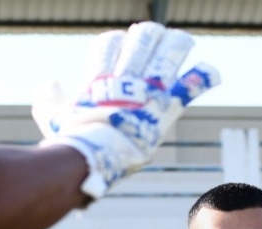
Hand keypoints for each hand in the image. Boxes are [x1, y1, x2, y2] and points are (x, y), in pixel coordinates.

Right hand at [32, 22, 219, 197]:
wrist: (94, 159)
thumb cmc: (73, 142)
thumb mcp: (53, 118)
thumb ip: (49, 100)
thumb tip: (50, 84)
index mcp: (101, 79)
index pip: (109, 43)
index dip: (114, 42)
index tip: (118, 47)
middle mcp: (127, 79)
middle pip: (142, 39)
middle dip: (149, 36)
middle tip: (154, 38)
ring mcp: (148, 91)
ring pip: (168, 52)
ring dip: (177, 45)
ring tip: (182, 42)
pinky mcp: (165, 108)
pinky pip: (189, 87)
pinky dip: (203, 78)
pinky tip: (213, 72)